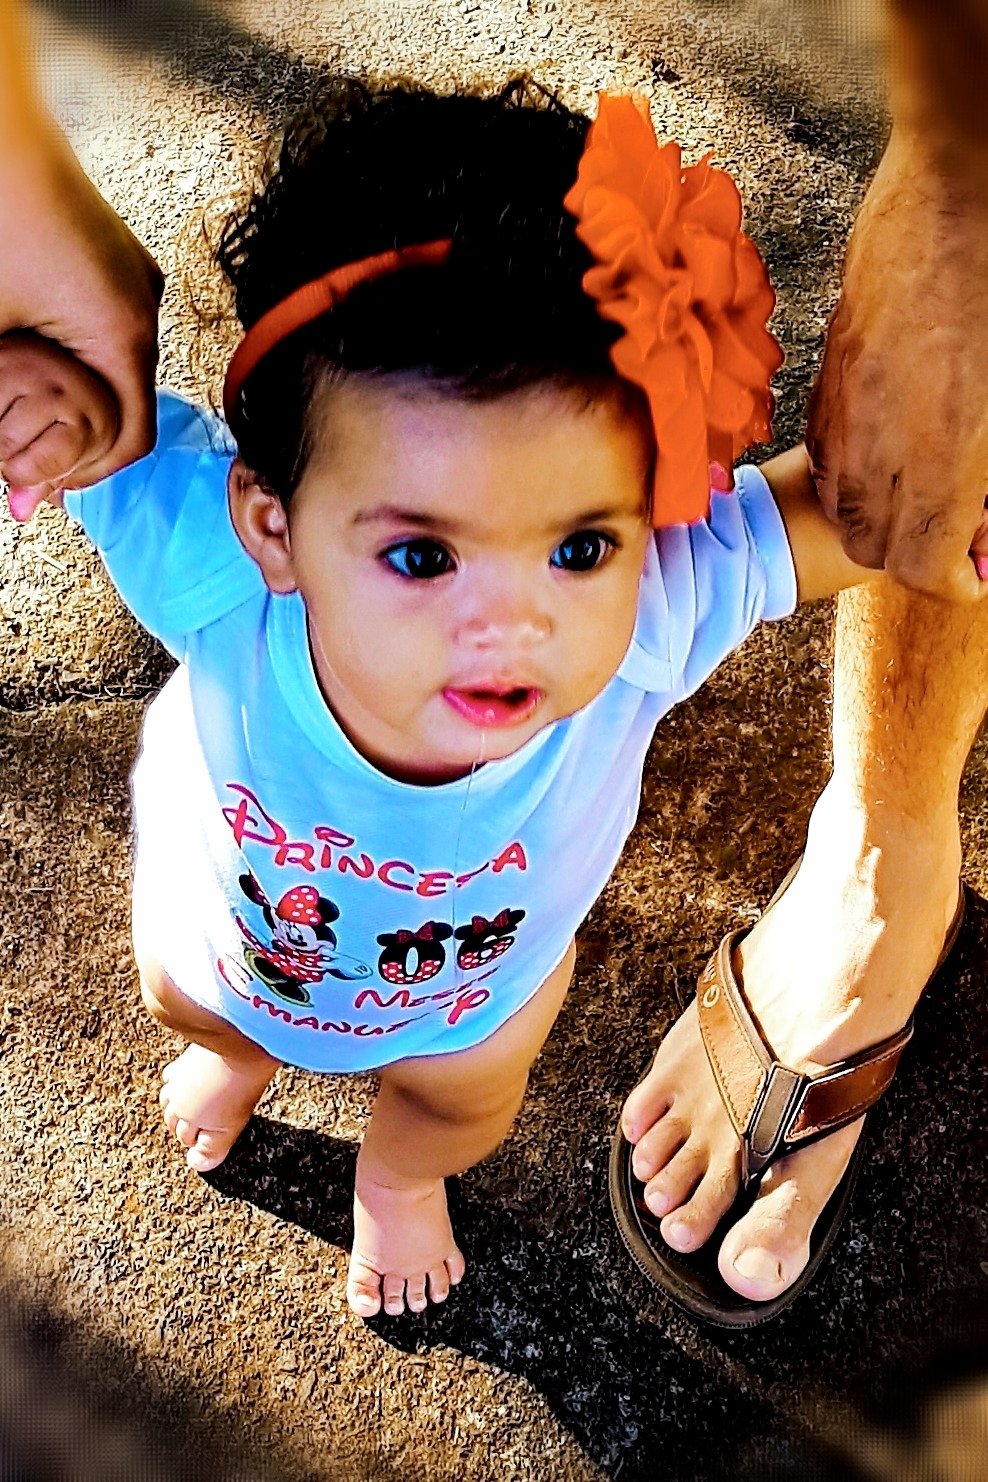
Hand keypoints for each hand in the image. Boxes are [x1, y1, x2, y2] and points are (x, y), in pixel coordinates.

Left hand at [0, 119, 161, 491]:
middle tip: (20, 456)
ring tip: (20, 398)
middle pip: (122, 403)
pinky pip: (105, 324)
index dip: (82, 474)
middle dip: (71, 434)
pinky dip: (73, 351)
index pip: (130, 440)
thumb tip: (13, 500)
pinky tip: (30, 346)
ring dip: (71, 391)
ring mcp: (131, 276)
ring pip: (113, 364)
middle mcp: (143, 306)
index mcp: (124, 332)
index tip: (40, 486)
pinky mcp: (112, 255)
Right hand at [806, 126, 987, 600]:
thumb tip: (985, 520)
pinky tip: (898, 437)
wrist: (962, 186)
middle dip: (918, 555)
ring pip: (845, 504)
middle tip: (965, 527)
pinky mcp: (831, 373)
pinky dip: (857, 468)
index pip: (924, 570)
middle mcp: (879, 452)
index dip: (959, 581)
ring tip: (930, 483)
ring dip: (885, 515)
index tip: (983, 567)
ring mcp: (846, 412)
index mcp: (941, 470)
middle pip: (874, 550)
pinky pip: (829, 449)